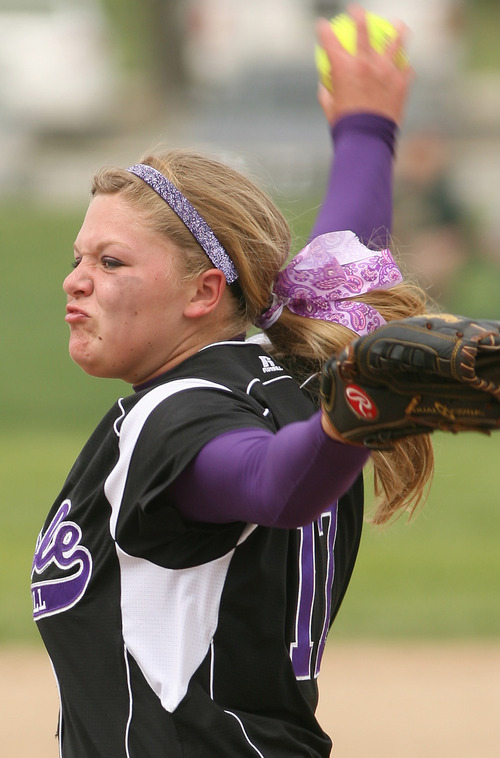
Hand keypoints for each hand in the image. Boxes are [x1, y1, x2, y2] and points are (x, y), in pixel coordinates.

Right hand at [316, 4, 413, 125]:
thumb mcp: (330, 109)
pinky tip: (407, 67)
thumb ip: (327, 93)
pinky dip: (405, 68)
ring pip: (395, 42)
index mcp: (343, 68)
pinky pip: (407, 69)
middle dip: (358, 16)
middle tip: (356, 11)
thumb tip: (324, 85)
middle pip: (363, 30)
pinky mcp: (401, 82)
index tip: (321, 24)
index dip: (323, 30)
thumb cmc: (345, 126)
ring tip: (399, 25)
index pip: (329, 41)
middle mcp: (365, 63)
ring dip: (397, 31)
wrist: (367, 140)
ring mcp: (386, 70)